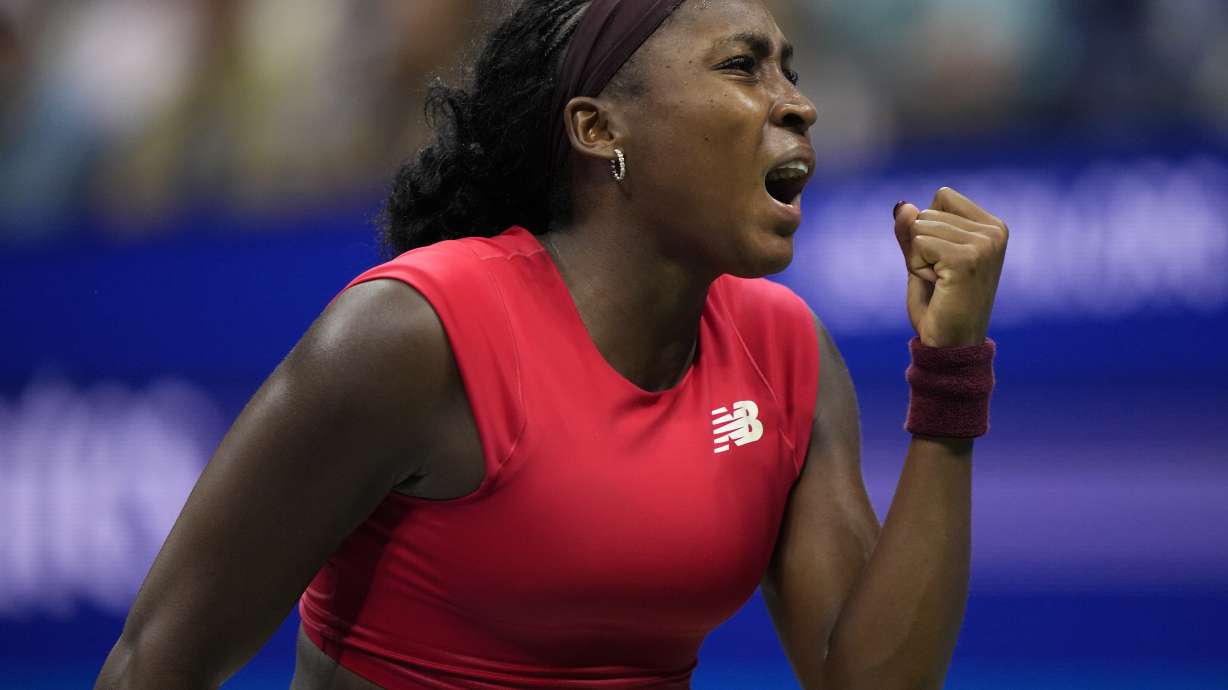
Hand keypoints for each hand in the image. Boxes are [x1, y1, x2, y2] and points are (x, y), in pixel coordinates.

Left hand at [893, 187, 1007, 347]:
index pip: (942, 196)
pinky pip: (919, 245)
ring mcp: (984, 244)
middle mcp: (995, 231)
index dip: (928, 228)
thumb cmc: (940, 303)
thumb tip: (902, 205)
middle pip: (927, 211)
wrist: (951, 344)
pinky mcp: (967, 259)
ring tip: (941, 283)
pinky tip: (938, 286)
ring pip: (920, 228)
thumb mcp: (923, 258)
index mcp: (992, 226)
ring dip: (918, 259)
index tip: (943, 260)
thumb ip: (912, 230)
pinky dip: (918, 267)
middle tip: (941, 277)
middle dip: (921, 246)